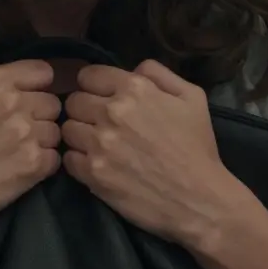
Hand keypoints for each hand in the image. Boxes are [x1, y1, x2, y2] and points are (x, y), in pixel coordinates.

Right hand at [0, 59, 61, 232]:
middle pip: (52, 103)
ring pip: (55, 131)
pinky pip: (55, 158)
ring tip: (19, 151)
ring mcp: (27, 134)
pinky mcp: (34, 165)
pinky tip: (22, 168)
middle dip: (39, 115)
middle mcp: (15, 103)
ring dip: (42, 141)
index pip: (43, 72)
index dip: (36, 85)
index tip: (27, 98)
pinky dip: (42, 164)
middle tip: (19, 130)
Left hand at [62, 59, 246, 245]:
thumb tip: (133, 68)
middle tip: (100, 124)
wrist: (200, 200)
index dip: (94, 86)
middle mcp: (112, 112)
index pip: (88, 75)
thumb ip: (159, 73)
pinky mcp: (93, 173)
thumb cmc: (197, 147)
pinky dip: (79, 161)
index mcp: (134, 88)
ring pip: (67, 129)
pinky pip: (69, 158)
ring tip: (97, 145)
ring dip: (80, 135)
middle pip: (74, 101)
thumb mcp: (192, 97)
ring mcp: (99, 143)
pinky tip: (97, 165)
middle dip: (85, 110)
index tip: (101, 98)